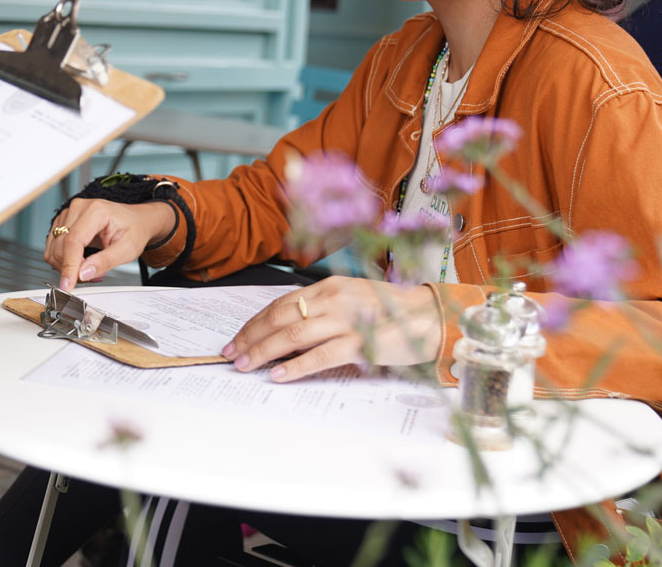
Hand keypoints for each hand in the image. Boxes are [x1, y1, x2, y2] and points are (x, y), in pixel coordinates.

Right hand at [45, 198, 175, 289]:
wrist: (137, 221)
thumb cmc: (135, 230)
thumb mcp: (128, 249)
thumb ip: (106, 261)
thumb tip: (83, 273)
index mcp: (97, 211)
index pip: (74, 240)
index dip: (69, 265)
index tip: (68, 284)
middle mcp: (79, 208)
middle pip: (61, 246)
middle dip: (71, 268)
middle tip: (92, 276)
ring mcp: (69, 213)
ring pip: (54, 249)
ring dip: (66, 266)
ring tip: (90, 269)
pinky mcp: (64, 222)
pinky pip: (53, 247)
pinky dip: (64, 261)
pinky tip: (81, 263)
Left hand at [222, 276, 440, 381]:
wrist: (429, 316)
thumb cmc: (391, 311)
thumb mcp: (352, 300)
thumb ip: (323, 310)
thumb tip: (288, 330)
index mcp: (331, 286)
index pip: (282, 302)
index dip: (256, 321)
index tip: (238, 337)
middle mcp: (335, 298)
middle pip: (281, 316)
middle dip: (252, 336)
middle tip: (232, 354)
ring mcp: (347, 318)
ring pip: (294, 334)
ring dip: (265, 351)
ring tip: (246, 365)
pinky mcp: (361, 341)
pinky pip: (321, 355)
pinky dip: (297, 366)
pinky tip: (279, 376)